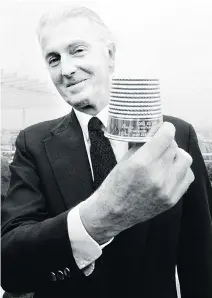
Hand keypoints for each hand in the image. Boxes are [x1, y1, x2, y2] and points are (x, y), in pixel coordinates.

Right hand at [80, 122, 194, 243]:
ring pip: (185, 160)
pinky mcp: (172, 199)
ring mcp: (167, 189)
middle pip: (175, 147)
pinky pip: (188, 176)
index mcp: (141, 163)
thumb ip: (141, 146)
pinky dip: (181, 170)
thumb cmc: (114, 185)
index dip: (166, 128)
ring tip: (167, 158)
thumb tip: (154, 134)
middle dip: (168, 142)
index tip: (164, 128)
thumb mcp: (124, 160)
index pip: (166, 137)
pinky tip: (171, 171)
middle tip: (161, 144)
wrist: (113, 213)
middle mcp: (157, 175)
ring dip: (177, 155)